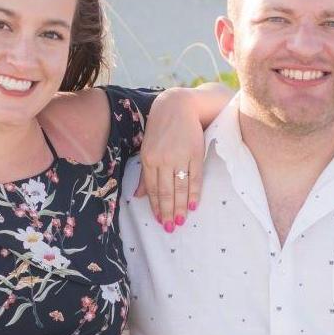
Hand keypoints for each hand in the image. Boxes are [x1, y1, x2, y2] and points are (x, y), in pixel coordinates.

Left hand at [133, 86, 204, 230]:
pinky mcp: (195, 153)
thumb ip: (144, 174)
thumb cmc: (161, 129)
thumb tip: (138, 197)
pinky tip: (193, 205)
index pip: (152, 189)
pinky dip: (194, 193)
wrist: (178, 106)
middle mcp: (163, 159)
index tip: (160, 221)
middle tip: (170, 228)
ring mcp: (180, 157)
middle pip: (166, 191)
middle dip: (168, 212)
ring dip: (181, 206)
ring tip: (181, 221)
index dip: (157, 206)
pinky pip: (194, 178)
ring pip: (179, 187)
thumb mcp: (147, 149)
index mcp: (148, 159)